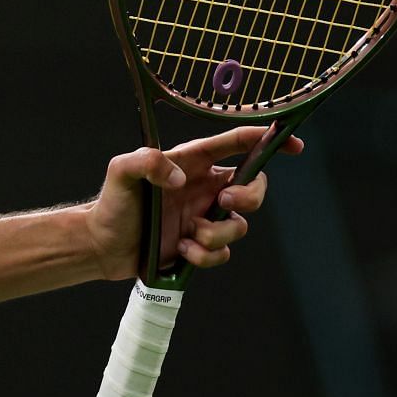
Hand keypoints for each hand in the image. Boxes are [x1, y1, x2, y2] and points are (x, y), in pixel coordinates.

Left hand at [85, 124, 304, 280]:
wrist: (102, 245)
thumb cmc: (111, 203)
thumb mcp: (120, 172)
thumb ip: (146, 162)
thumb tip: (180, 178)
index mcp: (192, 163)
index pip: (237, 144)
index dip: (267, 141)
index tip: (294, 145)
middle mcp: (204, 189)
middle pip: (254, 188)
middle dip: (250, 196)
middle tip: (225, 202)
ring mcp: (204, 218)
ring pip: (239, 226)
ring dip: (216, 234)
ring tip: (188, 235)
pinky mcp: (199, 246)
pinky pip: (221, 254)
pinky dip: (204, 256)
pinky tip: (180, 250)